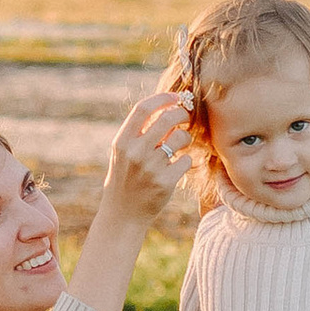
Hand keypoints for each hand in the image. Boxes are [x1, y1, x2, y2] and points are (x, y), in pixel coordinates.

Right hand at [100, 90, 190, 227]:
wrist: (123, 213)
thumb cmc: (126, 177)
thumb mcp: (124, 152)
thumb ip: (140, 132)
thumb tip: (167, 107)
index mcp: (122, 141)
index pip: (143, 108)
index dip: (162, 98)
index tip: (175, 97)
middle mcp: (135, 152)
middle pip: (167, 118)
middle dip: (182, 114)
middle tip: (186, 117)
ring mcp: (150, 167)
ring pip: (181, 138)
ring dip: (186, 137)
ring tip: (180, 145)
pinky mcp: (165, 182)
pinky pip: (187, 159)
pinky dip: (186, 160)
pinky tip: (177, 167)